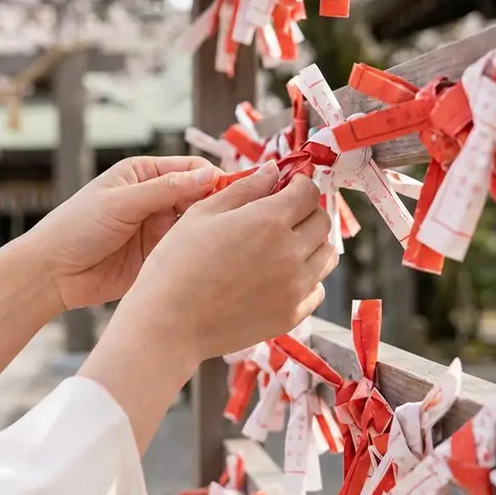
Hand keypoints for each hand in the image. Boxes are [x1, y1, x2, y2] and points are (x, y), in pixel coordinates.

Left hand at [24, 155, 219, 310]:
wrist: (53, 272)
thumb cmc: (76, 227)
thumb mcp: (122, 202)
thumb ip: (165, 189)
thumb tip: (208, 173)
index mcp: (143, 174)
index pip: (190, 168)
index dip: (212, 177)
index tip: (230, 191)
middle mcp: (153, 199)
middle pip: (198, 196)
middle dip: (214, 204)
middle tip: (229, 218)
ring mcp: (157, 228)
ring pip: (195, 224)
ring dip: (206, 229)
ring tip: (221, 238)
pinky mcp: (158, 256)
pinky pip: (184, 249)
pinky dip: (196, 251)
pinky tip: (206, 256)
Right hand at [108, 160, 336, 365]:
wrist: (169, 323)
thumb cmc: (176, 264)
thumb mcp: (202, 213)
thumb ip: (244, 188)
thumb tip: (272, 171)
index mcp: (269, 220)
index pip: (308, 192)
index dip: (298, 184)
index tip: (287, 187)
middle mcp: (291, 253)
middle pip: (322, 221)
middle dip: (306, 211)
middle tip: (283, 215)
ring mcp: (295, 287)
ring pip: (327, 256)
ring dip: (312, 244)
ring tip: (284, 246)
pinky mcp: (292, 315)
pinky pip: (317, 289)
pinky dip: (307, 279)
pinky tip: (280, 277)